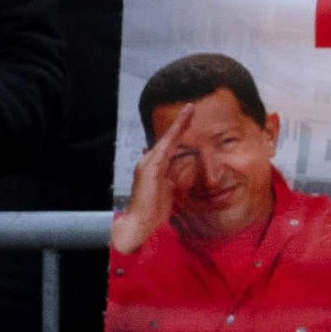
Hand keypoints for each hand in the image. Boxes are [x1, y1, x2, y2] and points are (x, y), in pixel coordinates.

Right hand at [112, 102, 190, 254]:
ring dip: (177, 126)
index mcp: (155, 167)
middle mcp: (149, 162)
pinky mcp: (149, 171)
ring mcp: (148, 165)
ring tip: (188, 112)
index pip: (170, 145)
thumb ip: (173, 177)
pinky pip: (163, 151)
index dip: (179, 132)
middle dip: (180, 123)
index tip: (190, 118)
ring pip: (165, 141)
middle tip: (191, 108)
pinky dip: (171, 139)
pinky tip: (179, 129)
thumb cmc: (153, 209)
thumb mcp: (168, 190)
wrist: (139, 224)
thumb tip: (182, 169)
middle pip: (168, 139)